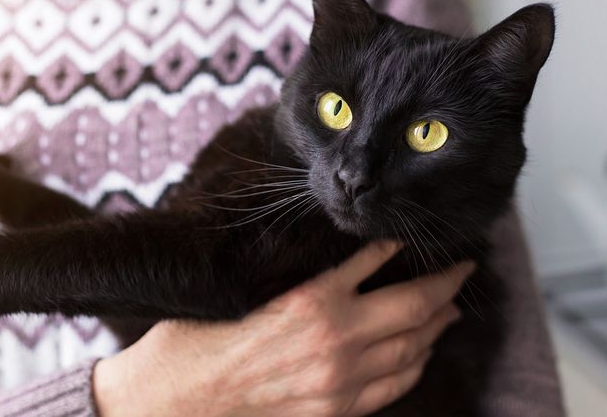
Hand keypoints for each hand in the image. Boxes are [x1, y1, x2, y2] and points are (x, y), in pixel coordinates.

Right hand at [93, 241, 474, 416]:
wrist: (176, 399)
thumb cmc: (197, 341)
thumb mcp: (247, 290)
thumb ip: (301, 279)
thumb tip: (337, 262)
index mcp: (311, 299)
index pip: (378, 263)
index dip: (407, 249)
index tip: (420, 239)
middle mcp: (336, 339)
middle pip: (414, 307)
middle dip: (446, 285)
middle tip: (463, 269)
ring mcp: (341, 380)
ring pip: (412, 347)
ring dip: (437, 324)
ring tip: (450, 308)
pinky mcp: (334, 410)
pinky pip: (394, 386)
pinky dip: (415, 363)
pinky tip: (420, 351)